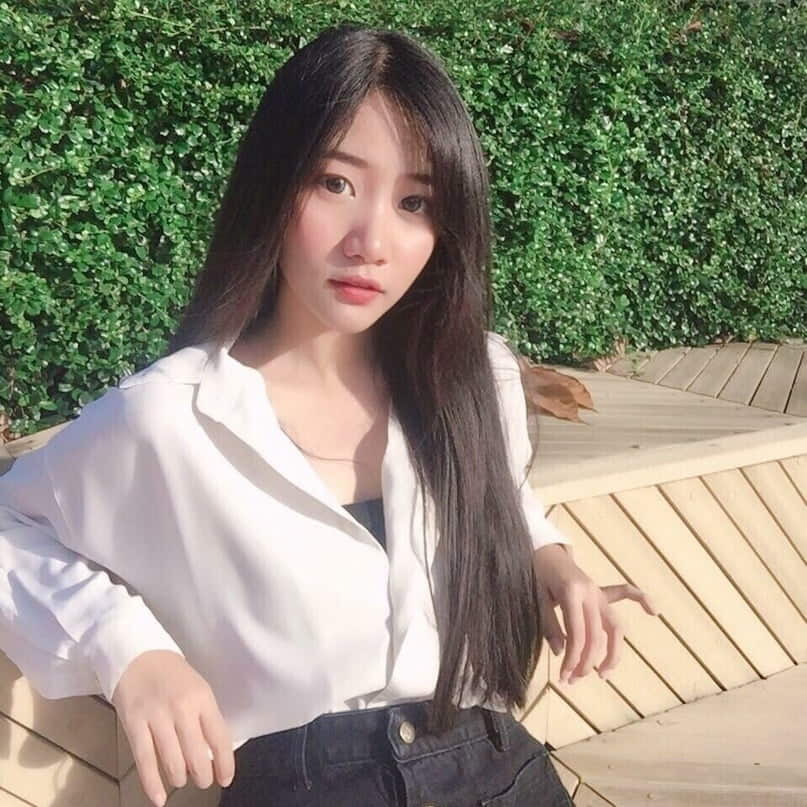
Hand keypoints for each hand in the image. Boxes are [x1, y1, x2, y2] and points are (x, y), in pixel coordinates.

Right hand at [111, 650, 234, 805]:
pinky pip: (145, 761)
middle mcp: (182, 708)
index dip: (225, 763)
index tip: (225, 779)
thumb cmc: (173, 676)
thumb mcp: (198, 690)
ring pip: (173, 762)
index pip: (220, 737)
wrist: (139, 656)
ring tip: (182, 779)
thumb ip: (205, 718)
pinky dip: (153, 784)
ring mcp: (157, 717)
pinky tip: (160, 799)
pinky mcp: (134, 725)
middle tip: (202, 780)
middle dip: (202, 776)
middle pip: (197, 755)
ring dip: (180, 778)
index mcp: (203, 698)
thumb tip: (212, 755)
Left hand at [532, 544, 657, 683]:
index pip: (577, 633)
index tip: (565, 676)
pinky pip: (624, 593)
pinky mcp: (600, 592)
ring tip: (603, 674)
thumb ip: (548, 624)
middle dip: (587, 661)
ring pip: (614, 625)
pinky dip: (640, 600)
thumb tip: (561, 653)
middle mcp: (589, 592)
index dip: (573, 658)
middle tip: (573, 680)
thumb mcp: (534, 598)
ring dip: (613, 652)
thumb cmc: (535, 574)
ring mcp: (597, 592)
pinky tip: (654, 611)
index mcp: (570, 592)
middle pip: (597, 635)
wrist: (541, 551)